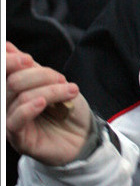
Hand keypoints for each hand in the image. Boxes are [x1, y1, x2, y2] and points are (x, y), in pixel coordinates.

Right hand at [6, 42, 92, 165]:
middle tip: (62, 79)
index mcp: (12, 89)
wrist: (85, 134)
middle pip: (12, 81)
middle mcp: (7, 105)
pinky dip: (30, 107)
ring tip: (70, 91)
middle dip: (40, 75)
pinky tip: (43, 103)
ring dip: (50, 90)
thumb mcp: (53, 82)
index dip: (9, 61)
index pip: (3, 71)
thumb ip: (30, 67)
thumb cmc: (68, 107)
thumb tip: (7, 46)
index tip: (28, 59)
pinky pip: (16, 120)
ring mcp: (10, 123)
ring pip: (20, 97)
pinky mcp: (19, 139)